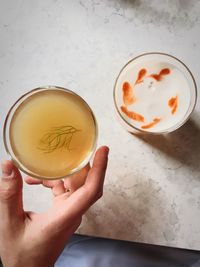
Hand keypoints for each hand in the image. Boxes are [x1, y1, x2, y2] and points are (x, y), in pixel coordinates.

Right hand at [0, 146, 108, 266]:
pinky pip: (64, 190)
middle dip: (79, 162)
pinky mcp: (64, 211)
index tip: (103, 150)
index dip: (100, 169)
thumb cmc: (22, 255)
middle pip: (85, 182)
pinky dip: (52, 182)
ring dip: (58, 173)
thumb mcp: (11, 224)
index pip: (90, 190)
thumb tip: (9, 167)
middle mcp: (72, 212)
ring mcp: (70, 211)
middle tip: (72, 145)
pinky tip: (35, 181)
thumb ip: (10, 195)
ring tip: (37, 170)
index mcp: (65, 217)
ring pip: (73, 184)